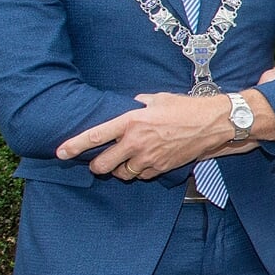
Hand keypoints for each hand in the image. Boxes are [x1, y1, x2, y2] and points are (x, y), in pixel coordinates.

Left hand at [57, 92, 235, 178]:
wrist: (214, 124)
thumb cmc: (187, 108)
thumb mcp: (158, 98)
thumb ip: (138, 104)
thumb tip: (130, 106)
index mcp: (131, 121)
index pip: (95, 136)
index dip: (74, 146)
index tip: (61, 152)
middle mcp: (136, 142)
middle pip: (103, 165)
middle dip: (98, 165)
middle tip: (100, 162)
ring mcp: (149, 158)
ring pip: (122, 173)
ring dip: (121, 169)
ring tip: (127, 159)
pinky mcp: (161, 168)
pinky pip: (142, 176)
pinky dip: (140, 172)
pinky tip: (146, 161)